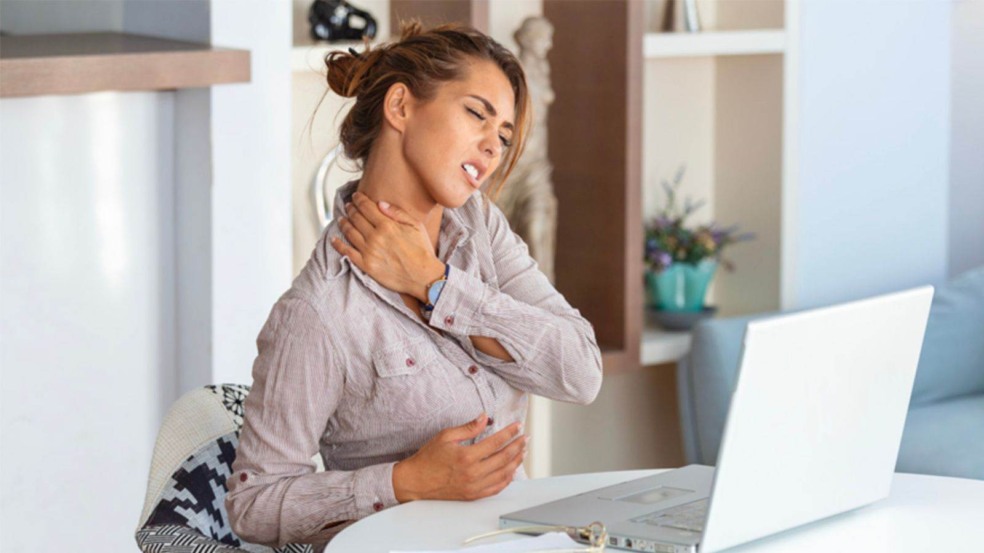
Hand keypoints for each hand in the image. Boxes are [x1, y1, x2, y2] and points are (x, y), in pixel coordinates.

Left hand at [331, 191, 444, 301]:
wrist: (423, 276)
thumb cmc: (422, 251)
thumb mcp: (415, 226)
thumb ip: (397, 212)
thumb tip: (380, 203)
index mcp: (387, 225)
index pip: (366, 207)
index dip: (358, 199)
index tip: (355, 196)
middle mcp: (375, 237)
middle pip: (356, 218)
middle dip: (351, 209)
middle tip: (348, 206)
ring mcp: (369, 252)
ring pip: (350, 233)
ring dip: (343, 223)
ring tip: (341, 218)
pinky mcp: (366, 265)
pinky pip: (347, 253)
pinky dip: (338, 244)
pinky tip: (334, 239)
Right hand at [392, 414, 527, 501]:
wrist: (416, 481)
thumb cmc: (428, 458)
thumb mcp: (445, 436)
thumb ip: (468, 427)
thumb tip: (484, 417)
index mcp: (467, 456)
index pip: (496, 442)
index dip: (510, 432)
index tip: (517, 426)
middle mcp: (473, 473)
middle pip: (504, 458)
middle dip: (518, 446)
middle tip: (525, 438)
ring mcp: (474, 486)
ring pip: (504, 474)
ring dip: (516, 462)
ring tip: (522, 452)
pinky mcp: (473, 495)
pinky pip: (496, 488)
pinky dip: (507, 479)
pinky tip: (511, 471)